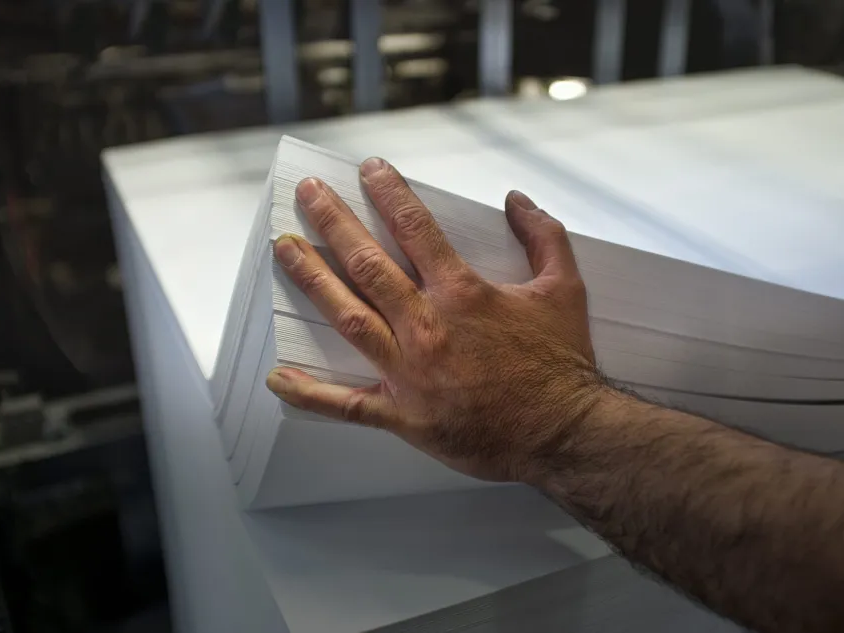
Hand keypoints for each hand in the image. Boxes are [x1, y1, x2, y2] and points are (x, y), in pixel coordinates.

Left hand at [267, 157, 605, 484]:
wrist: (563, 433)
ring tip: (285, 249)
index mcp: (463, 293)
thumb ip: (544, 237)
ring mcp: (409, 373)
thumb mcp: (565, 290)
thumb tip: (518, 200)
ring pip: (349, 317)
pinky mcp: (403, 415)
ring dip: (313, 280)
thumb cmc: (560, 364)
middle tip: (307, 194)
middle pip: (367, 265)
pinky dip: (309, 394)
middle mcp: (428, 327)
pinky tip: (278, 378)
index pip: (415, 228)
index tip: (368, 171)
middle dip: (333, 223)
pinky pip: (346, 405)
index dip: (388, 193)